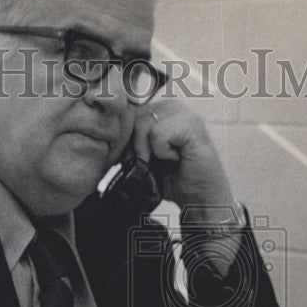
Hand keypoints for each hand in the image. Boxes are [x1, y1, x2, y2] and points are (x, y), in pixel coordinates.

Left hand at [128, 100, 233, 220]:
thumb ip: (128, 142)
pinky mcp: (191, 123)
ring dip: (149, 151)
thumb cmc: (172, 180)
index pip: (125, 115)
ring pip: (143, 124)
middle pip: (132, 119)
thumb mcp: (141, 158)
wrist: (198, 199)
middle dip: (134, 147)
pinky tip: (177, 159)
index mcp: (158, 111)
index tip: (134, 160)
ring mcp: (183, 113)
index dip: (123, 141)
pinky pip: (158, 133)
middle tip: (151, 164)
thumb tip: (107, 137)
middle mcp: (170, 106)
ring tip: (166, 161)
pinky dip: (163, 152)